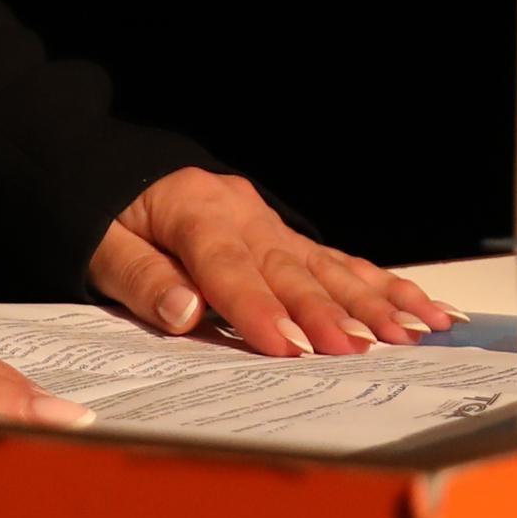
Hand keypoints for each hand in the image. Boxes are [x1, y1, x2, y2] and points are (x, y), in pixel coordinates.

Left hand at [88, 168, 455, 356]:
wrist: (107, 168)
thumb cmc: (101, 214)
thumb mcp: (98, 244)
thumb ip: (141, 278)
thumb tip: (184, 313)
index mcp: (192, 209)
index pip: (228, 267)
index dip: (258, 309)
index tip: (287, 347)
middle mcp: (241, 212)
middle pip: (289, 268)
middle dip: (329, 312)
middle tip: (364, 349)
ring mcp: (268, 222)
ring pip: (327, 264)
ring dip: (373, 300)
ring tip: (414, 330)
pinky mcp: (283, 234)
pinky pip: (336, 260)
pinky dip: (378, 285)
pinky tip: (418, 306)